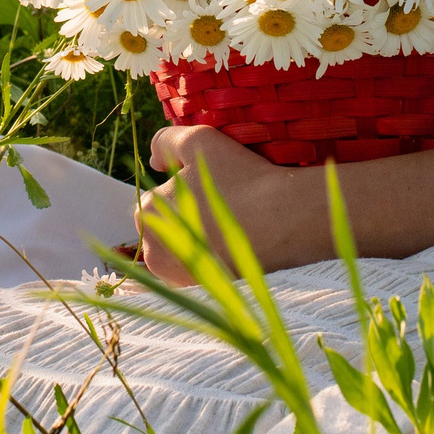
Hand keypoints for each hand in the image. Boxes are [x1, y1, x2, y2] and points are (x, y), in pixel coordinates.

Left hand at [135, 126, 307, 283]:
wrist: (286, 220)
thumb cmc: (240, 177)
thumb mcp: (198, 140)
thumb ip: (165, 142)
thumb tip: (153, 160)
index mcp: (147, 215)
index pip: (152, 203)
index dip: (179, 193)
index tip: (206, 189)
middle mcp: (154, 253)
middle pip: (164, 230)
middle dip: (183, 218)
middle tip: (218, 207)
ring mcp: (178, 278)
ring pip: (179, 252)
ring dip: (195, 240)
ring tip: (225, 226)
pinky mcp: (204, 293)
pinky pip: (199, 272)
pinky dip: (211, 260)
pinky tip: (232, 245)